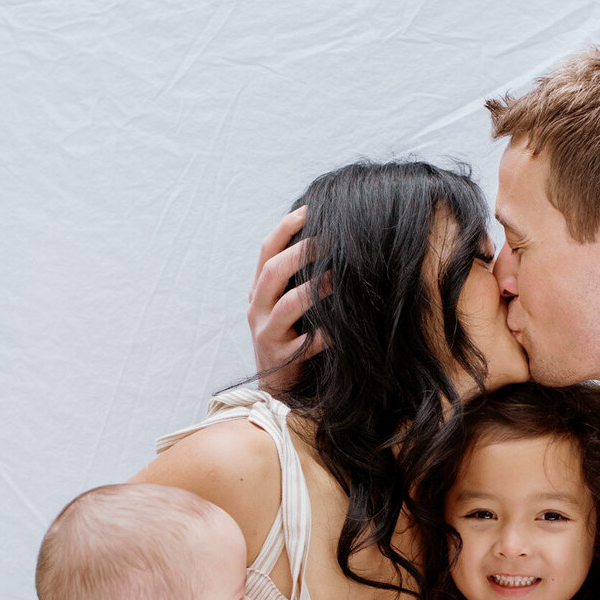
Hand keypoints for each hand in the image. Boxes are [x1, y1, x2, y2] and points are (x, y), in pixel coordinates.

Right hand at [247, 207, 325, 395]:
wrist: (278, 390)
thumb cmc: (293, 339)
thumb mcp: (289, 306)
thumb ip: (298, 280)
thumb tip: (331, 243)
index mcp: (258, 291)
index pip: (266, 250)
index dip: (286, 227)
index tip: (310, 209)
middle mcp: (256, 308)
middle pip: (273, 271)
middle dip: (302, 252)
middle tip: (331, 239)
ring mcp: (265, 334)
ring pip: (287, 305)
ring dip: (315, 289)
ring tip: (339, 278)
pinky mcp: (279, 358)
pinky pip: (306, 344)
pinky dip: (327, 335)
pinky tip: (344, 329)